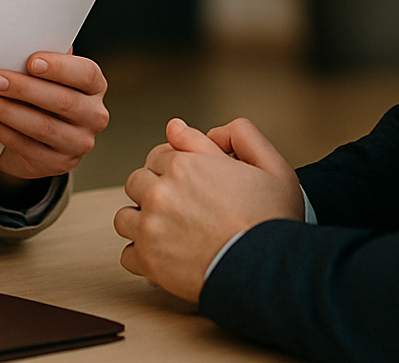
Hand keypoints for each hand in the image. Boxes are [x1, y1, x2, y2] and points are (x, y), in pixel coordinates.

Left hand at [0, 51, 108, 181]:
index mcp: (94, 86)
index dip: (60, 67)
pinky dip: (2, 131)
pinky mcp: (60, 163)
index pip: (86, 74)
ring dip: (6, 111)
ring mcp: (79, 143)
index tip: (31, 61)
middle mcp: (94, 115)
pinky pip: (28, 147)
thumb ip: (40, 62)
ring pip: (43, 126)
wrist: (35, 139)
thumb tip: (18, 42)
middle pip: (62, 101)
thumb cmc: (39, 96)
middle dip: (24, 89)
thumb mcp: (45, 77)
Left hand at [114, 117, 302, 302]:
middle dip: (156, 192)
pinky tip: (167, 257)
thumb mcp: (270, 166)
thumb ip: (236, 135)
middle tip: (184, 210)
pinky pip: (127, 254)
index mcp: (183, 164)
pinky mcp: (148, 261)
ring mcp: (150, 227)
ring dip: (143, 223)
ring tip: (173, 234)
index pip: (157, 156)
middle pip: (137, 182)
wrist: (271, 271)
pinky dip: (143, 257)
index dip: (176, 169)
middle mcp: (160, 192)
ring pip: (125, 218)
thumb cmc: (273, 220)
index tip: (193, 186)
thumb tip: (178, 126)